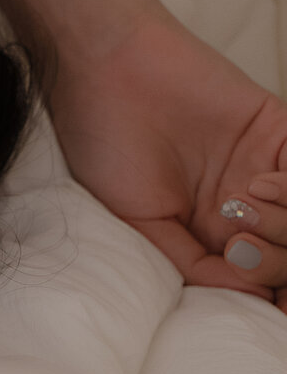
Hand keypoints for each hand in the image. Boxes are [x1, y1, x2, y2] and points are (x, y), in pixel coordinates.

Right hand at [50, 14, 286, 312]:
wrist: (106, 71)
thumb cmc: (104, 142)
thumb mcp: (138, 221)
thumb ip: (192, 264)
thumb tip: (251, 297)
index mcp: (210, 231)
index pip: (259, 277)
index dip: (270, 296)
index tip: (261, 302)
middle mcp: (244, 204)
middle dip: (275, 266)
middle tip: (237, 250)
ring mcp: (265, 167)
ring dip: (284, 230)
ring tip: (238, 212)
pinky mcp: (280, 131)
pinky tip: (256, 185)